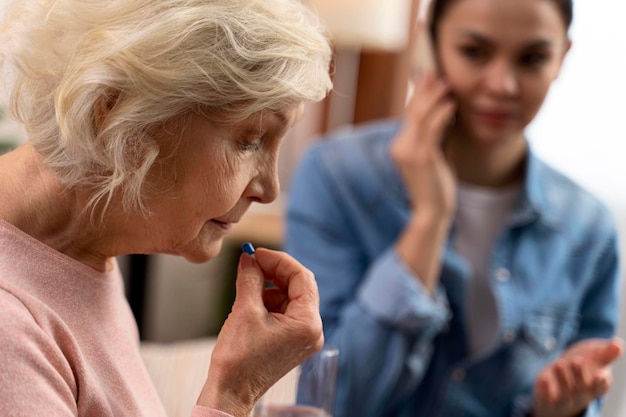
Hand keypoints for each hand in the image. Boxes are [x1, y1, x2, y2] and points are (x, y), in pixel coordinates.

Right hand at [197, 248, 323, 416]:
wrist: (230, 392)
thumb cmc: (239, 359)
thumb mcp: (244, 310)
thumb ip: (250, 278)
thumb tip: (249, 257)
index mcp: (308, 323)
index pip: (302, 277)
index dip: (279, 260)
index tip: (258, 253)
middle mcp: (312, 330)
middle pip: (298, 286)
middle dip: (274, 272)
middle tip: (251, 262)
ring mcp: (303, 337)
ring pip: (290, 298)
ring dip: (270, 286)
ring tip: (247, 284)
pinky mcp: (291, 341)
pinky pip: (285, 311)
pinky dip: (269, 301)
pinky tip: (251, 300)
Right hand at [390, 71, 456, 220]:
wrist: (432, 212)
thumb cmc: (435, 187)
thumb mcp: (434, 157)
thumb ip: (435, 137)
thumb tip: (444, 114)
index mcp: (399, 146)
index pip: (409, 115)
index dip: (417, 95)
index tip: (428, 78)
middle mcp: (399, 146)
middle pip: (412, 111)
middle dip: (423, 90)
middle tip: (434, 72)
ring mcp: (408, 151)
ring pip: (420, 116)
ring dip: (434, 98)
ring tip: (447, 84)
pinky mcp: (421, 157)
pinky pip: (431, 129)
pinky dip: (441, 114)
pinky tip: (451, 104)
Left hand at [532, 338, 623, 416]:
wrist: (558, 381)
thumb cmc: (582, 367)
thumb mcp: (595, 357)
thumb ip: (607, 353)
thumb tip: (618, 344)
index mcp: (595, 386)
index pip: (600, 388)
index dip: (601, 383)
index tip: (601, 375)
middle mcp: (580, 395)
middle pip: (581, 390)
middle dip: (579, 376)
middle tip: (576, 360)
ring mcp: (563, 399)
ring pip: (564, 395)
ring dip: (562, 380)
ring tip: (559, 363)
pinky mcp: (546, 398)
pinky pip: (546, 398)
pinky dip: (545, 390)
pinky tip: (544, 378)